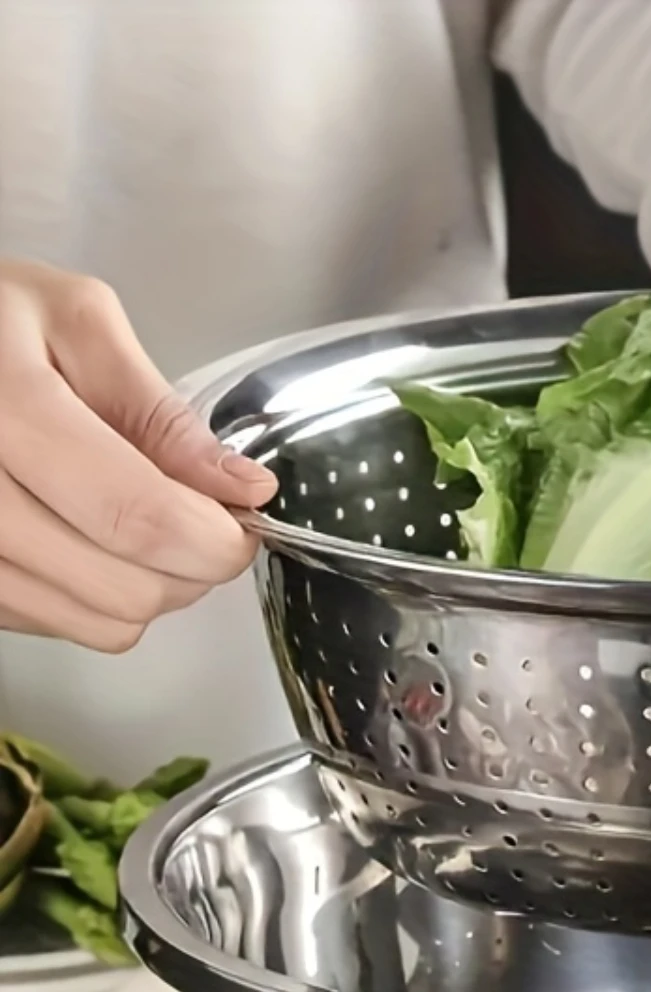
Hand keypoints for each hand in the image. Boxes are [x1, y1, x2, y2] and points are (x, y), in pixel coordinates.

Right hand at [0, 259, 275, 652]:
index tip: (241, 521)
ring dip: (152, 587)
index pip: (139, 519)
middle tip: (197, 518)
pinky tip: (91, 536)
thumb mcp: (78, 325)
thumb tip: (244, 489)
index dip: (216, 537)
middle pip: (128, 588)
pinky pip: (65, 624)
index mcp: (9, 413)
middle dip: (193, 565)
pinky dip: (103, 598)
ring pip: (104, 622)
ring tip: (143, 523)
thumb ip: (163, 414)